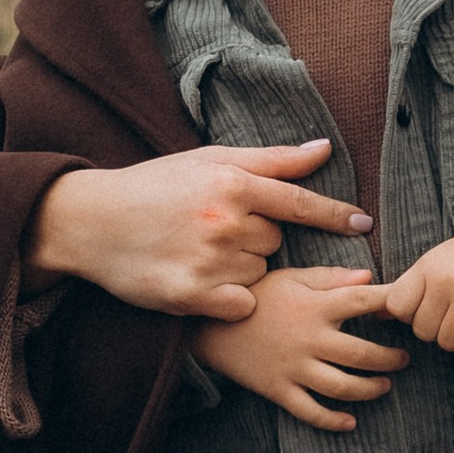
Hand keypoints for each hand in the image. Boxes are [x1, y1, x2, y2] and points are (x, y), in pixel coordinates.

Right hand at [25, 141, 369, 319]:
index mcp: (231, 184)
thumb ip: (271, 160)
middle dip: (254, 239)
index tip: (363, 224)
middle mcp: (224, 222)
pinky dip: (229, 298)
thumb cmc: (153, 186)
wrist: (90, 222)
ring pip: (258, 273)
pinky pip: (240, 303)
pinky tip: (200, 281)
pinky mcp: (192, 296)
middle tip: (213, 231)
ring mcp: (208, 261)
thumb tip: (323, 148)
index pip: (298, 202)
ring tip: (198, 253)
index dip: (333, 215)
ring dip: (240, 268)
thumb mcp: (208, 160)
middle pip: (274, 242)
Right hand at [193, 269, 409, 430]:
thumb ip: (330, 278)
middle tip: (404, 358)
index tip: (406, 309)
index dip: (391, 304)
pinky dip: (333, 421)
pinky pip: (310, 412)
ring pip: (343, 387)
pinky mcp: (279, 390)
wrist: (211, 327)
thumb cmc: (258, 297)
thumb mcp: (292, 279)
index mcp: (316, 307)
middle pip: (363, 355)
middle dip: (390, 359)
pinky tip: (351, 421)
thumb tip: (369, 277)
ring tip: (385, 386)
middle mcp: (310, 339)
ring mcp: (295, 368)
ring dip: (371, 389)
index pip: (364, 302)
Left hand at [377, 225, 453, 354]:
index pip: (398, 308)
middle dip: (439, 328)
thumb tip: (375, 314)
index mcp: (426, 267)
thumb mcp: (434, 264)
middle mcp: (445, 280)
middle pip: (424, 332)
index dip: (412, 314)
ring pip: (450, 342)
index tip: (430, 305)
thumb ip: (407, 288)